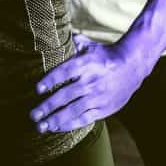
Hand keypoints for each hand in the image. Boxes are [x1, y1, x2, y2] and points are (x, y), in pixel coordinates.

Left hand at [29, 34, 149, 133]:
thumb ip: (71, 44)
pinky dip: (69, 124)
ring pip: (73, 111)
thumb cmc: (105, 55)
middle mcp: (91, 81)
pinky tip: (56, 127)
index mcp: (87, 64)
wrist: (132, 66)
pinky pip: (84, 119)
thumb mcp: (89, 46)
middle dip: (47, 106)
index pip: (65, 72)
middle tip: (32, 115)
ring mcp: (98, 96)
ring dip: (55, 120)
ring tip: (41, 126)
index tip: (37, 89)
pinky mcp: (104, 108)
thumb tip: (53, 38)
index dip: (50, 80)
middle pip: (66, 95)